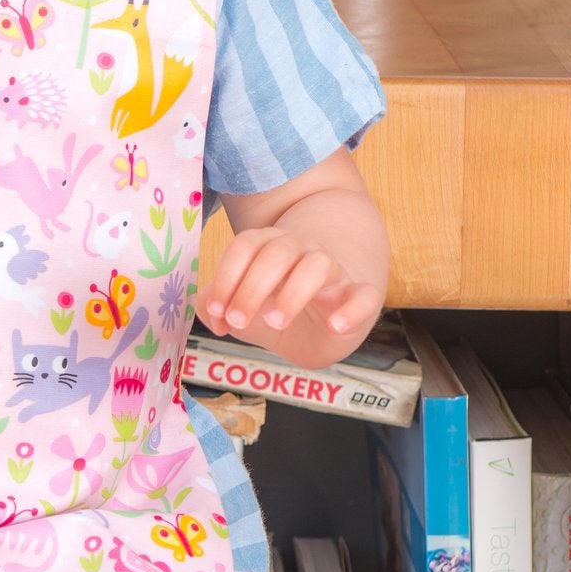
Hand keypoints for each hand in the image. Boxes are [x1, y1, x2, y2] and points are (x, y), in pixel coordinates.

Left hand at [195, 225, 384, 365]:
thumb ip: (217, 307)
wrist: (325, 323)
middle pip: (276, 253)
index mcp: (268, 247)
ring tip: (275, 321)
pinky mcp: (360, 296)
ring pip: (318, 264)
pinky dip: (353, 308)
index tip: (217, 311)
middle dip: (252, 287)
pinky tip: (336, 325)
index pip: (245, 246)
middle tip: (238, 322)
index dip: (226, 276)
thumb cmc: (278, 307)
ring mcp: (334, 272)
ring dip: (294, 292)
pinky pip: (365, 295)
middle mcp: (301, 251)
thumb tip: (205, 311)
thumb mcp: (244, 310)